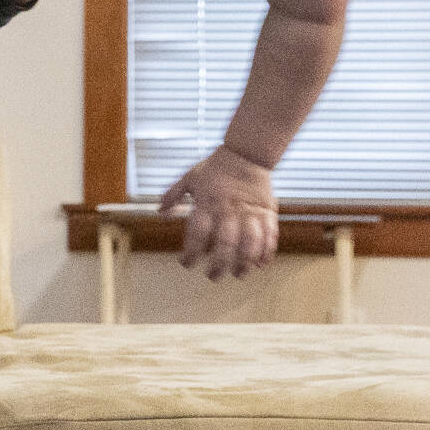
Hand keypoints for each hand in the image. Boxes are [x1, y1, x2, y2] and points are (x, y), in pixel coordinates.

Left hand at [160, 145, 278, 279]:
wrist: (246, 153)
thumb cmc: (216, 167)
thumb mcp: (190, 177)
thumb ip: (173, 195)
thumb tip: (160, 211)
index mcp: (207, 203)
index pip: (197, 234)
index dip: (191, 253)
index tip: (186, 264)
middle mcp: (229, 210)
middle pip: (225, 244)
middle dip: (219, 264)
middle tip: (213, 276)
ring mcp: (250, 212)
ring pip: (250, 243)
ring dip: (244, 262)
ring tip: (238, 274)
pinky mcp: (267, 211)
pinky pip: (270, 235)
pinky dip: (266, 252)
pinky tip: (260, 264)